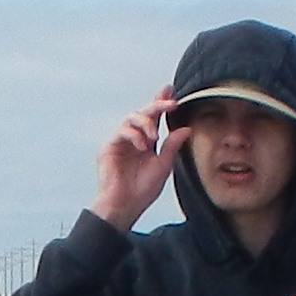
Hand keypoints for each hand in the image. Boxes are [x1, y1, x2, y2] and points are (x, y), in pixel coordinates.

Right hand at [89, 98, 184, 229]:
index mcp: (147, 143)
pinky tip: (143, 145)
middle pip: (143, 113)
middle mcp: (133, 139)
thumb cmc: (141, 191)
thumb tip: (185, 129)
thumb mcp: (163, 166)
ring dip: (146, 122)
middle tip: (170, 103)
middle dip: (156, 105)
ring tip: (154, 136)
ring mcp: (120, 142)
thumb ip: (172, 146)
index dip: (161, 103)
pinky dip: (134, 135)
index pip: (154, 118)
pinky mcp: (109, 146)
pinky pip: (121, 131)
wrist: (125, 206)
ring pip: (131, 118)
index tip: (170, 90)